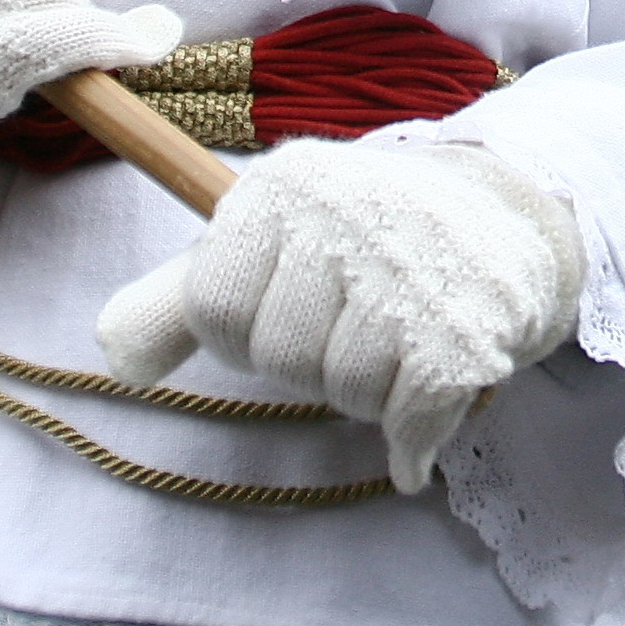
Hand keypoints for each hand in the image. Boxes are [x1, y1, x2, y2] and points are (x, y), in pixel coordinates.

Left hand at [93, 138, 578, 492]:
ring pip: (345, 389)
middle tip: (359, 318)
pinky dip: (414, 437)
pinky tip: (423, 412)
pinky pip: (409, 421)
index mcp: (284, 187)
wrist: (512, 212)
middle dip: (315, 360)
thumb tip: (112, 356)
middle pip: (280, 357)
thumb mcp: (270, 240)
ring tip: (401, 339)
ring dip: (372, 390)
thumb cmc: (370, 235)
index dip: (244, 330)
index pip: (212, 306)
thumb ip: (181, 298)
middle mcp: (345, 217)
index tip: (290, 304)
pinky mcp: (464, 331)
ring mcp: (409, 273)